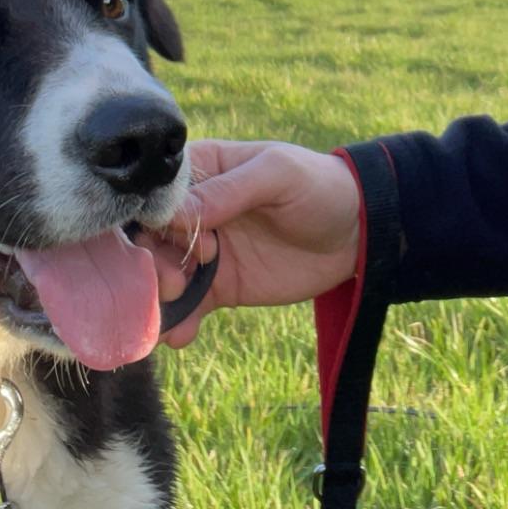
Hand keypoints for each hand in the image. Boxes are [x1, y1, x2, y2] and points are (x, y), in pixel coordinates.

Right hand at [147, 140, 360, 347]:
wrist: (358, 233)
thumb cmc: (319, 186)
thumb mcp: (278, 175)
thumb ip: (229, 190)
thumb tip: (175, 213)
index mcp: (202, 171)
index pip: (155, 193)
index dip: (156, 218)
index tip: (179, 237)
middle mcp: (193, 211)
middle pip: (149, 238)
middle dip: (151, 264)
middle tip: (174, 283)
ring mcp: (204, 252)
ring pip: (162, 275)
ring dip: (157, 298)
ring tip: (166, 319)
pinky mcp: (219, 287)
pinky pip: (189, 305)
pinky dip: (179, 322)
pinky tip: (181, 337)